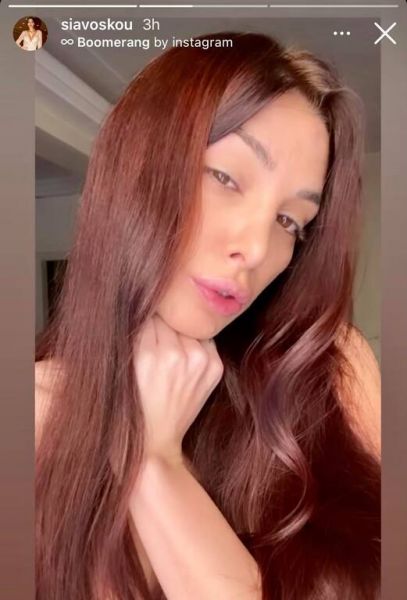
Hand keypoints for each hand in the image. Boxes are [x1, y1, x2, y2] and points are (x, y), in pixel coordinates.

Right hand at [133, 314, 223, 464]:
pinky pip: (203, 338)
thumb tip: (139, 304)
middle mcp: (177, 355)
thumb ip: (129, 337)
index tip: (137, 324)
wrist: (154, 442)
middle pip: (167, 317)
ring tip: (167, 353)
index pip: (146, 314)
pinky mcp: (215, 367)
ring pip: (186, 326)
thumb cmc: (130, 406)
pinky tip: (182, 360)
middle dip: (158, 324)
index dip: (140, 318)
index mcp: (147, 355)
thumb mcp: (119, 371)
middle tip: (152, 343)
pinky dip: (193, 343)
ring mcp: (199, 361)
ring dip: (177, 333)